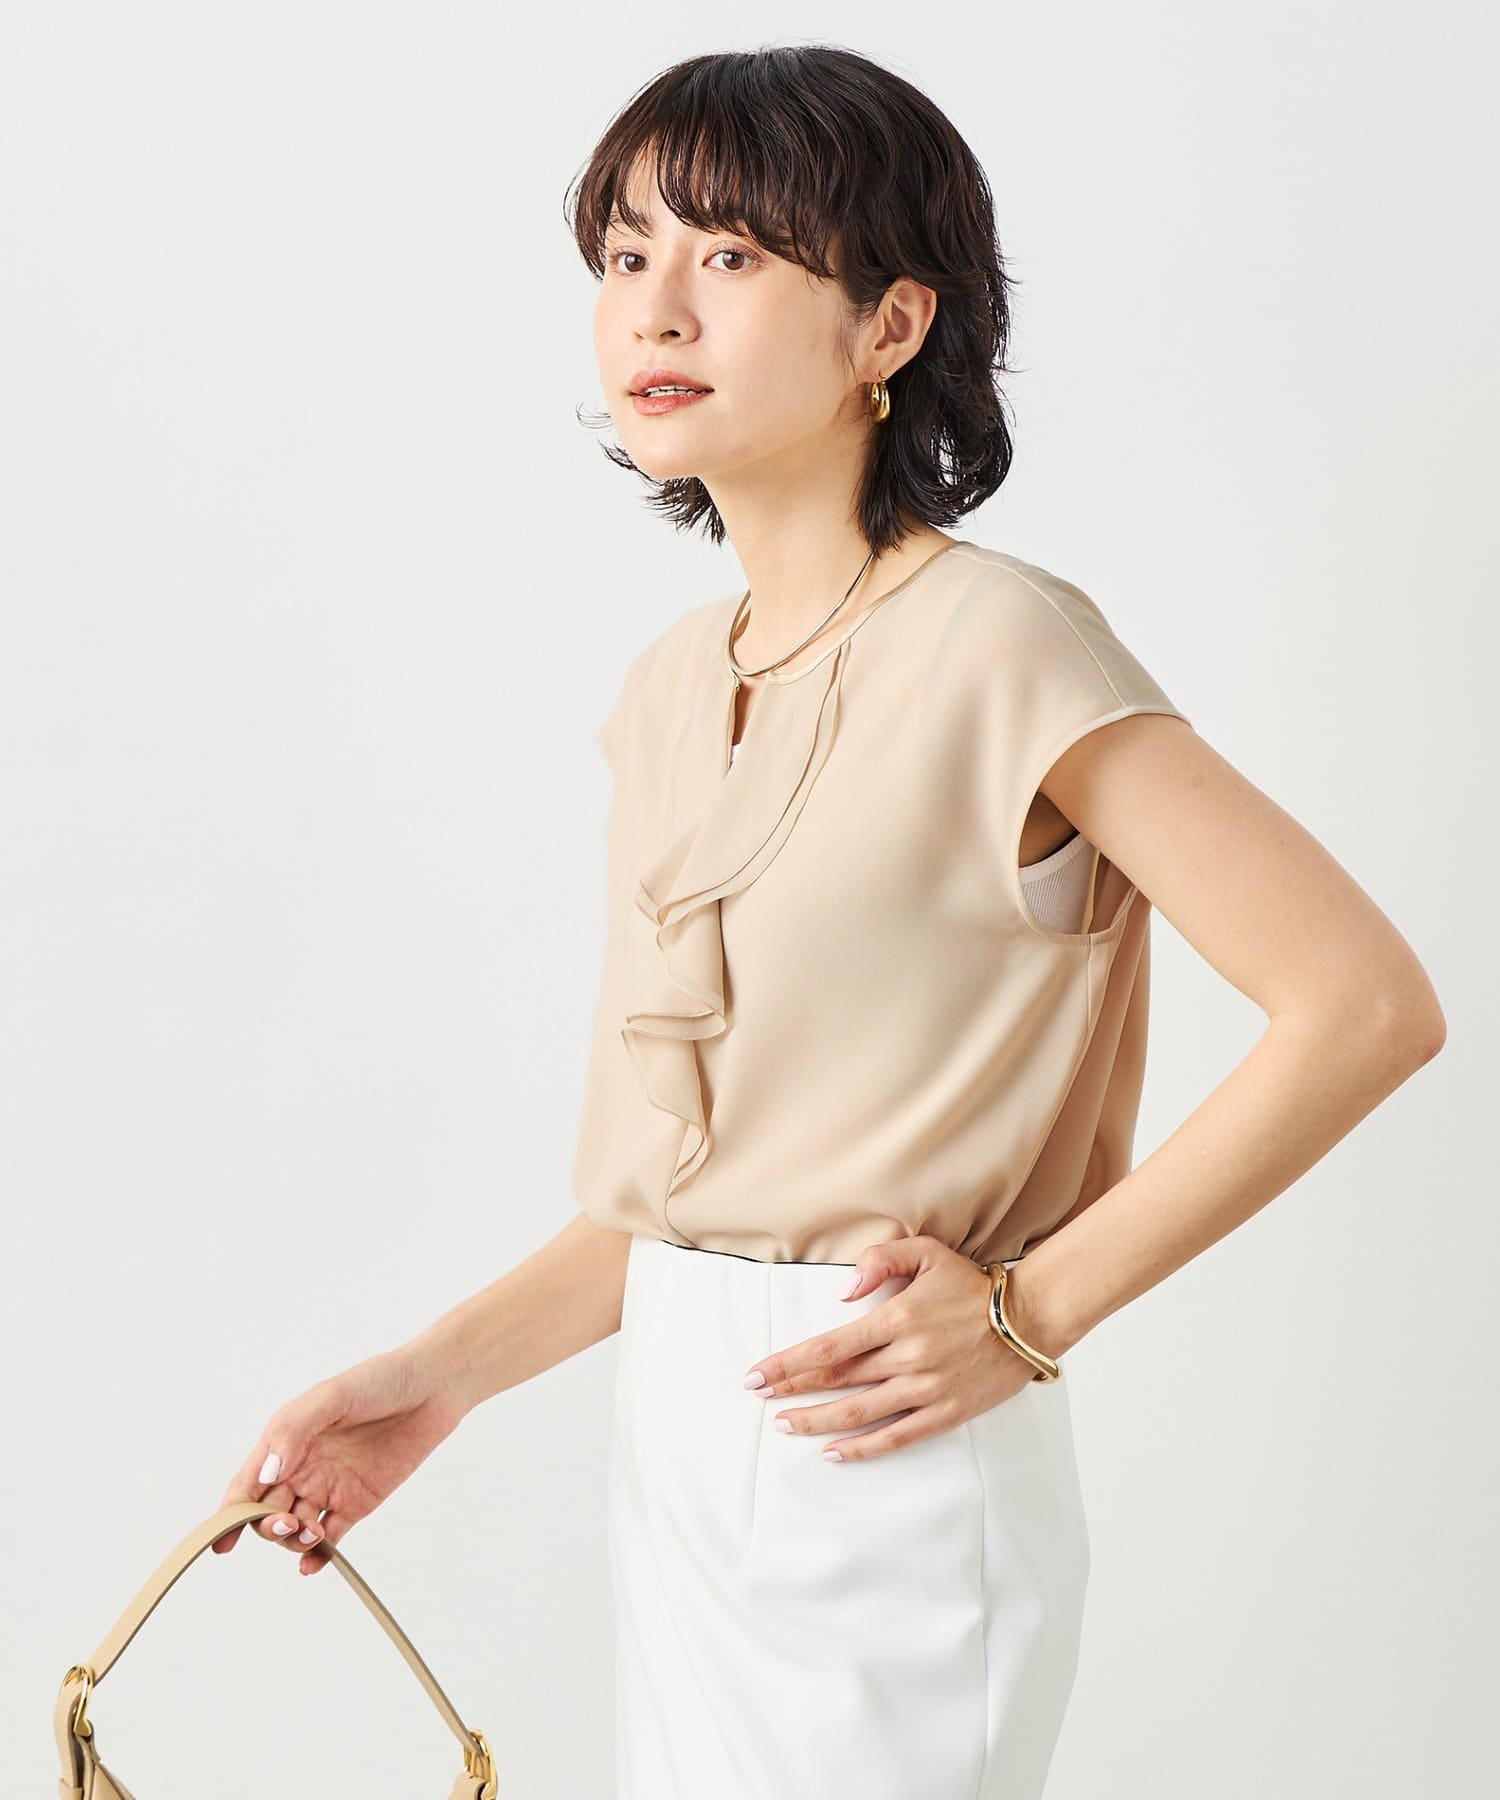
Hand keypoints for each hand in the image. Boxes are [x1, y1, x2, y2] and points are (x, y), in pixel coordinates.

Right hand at [210, 1341, 465, 1575]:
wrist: (434, 1386)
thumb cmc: (380, 1380)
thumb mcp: (333, 1396)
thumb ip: (295, 1431)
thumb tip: (267, 1472)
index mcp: (286, 1441)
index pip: (246, 1484)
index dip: (228, 1515)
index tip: (221, 1542)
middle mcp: (302, 1467)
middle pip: (266, 1513)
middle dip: (266, 1526)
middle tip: (287, 1523)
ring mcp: (329, 1487)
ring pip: (295, 1529)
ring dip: (293, 1541)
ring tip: (313, 1534)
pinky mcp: (358, 1502)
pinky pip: (331, 1538)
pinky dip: (319, 1555)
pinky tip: (315, 1564)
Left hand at [741, 1236, 1061, 1462]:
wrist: (1028, 1319)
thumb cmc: (972, 1285)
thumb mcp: (926, 1252)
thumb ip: (880, 1259)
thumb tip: (842, 1290)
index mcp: (897, 1317)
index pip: (829, 1346)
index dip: (788, 1363)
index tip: (757, 1374)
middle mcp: (907, 1357)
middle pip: (836, 1380)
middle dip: (791, 1389)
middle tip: (758, 1397)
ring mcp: (926, 1389)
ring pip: (859, 1412)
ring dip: (816, 1421)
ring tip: (784, 1425)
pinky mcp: (944, 1413)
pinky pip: (895, 1437)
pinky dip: (861, 1448)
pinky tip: (832, 1453)